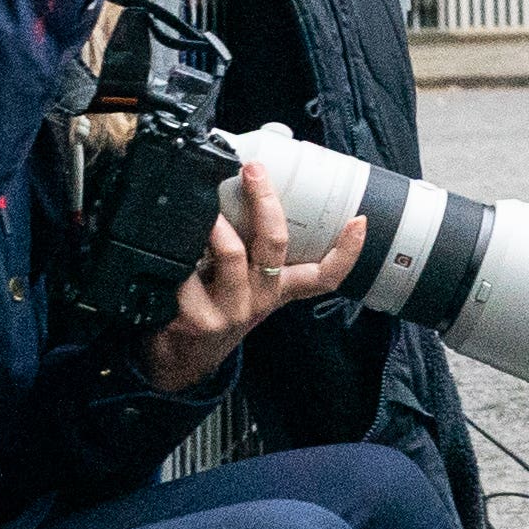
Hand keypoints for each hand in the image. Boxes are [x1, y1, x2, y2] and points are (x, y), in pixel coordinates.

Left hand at [142, 159, 367, 396]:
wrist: (179, 359)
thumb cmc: (212, 308)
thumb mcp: (240, 283)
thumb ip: (244, 247)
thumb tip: (236, 188)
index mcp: (277, 288)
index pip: (322, 276)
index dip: (345, 252)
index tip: (359, 221)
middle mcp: (261, 299)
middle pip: (275, 245)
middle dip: (266, 201)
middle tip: (254, 170)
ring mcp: (232, 311)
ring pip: (232, 254)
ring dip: (217, 224)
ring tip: (205, 206)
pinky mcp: (200, 321)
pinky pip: (189, 276)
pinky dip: (178, 255)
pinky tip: (169, 248)